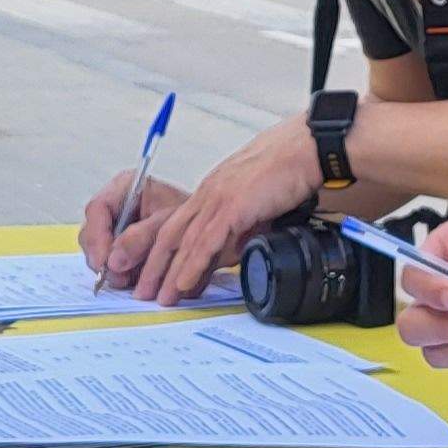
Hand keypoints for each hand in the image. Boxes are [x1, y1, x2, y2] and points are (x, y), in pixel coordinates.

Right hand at [79, 172, 193, 287]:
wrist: (207, 231)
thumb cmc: (193, 218)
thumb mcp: (169, 224)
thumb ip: (141, 238)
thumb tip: (112, 260)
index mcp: (126, 186)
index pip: (98, 209)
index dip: (97, 237)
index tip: (103, 262)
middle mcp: (115, 205)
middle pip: (91, 232)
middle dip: (102, 257)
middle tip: (119, 278)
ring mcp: (114, 227)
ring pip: (96, 250)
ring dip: (110, 268)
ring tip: (130, 280)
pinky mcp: (118, 246)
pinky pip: (107, 261)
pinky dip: (118, 273)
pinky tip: (133, 278)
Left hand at [127, 120, 324, 302]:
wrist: (304, 149)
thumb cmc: (285, 170)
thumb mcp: (254, 202)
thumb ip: (239, 227)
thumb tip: (234, 252)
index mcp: (211, 192)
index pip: (177, 227)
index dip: (162, 254)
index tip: (155, 277)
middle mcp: (208, 195)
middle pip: (170, 235)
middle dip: (154, 267)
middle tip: (143, 293)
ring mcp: (218, 199)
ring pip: (184, 241)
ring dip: (168, 273)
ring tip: (160, 298)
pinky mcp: (233, 206)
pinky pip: (206, 241)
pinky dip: (192, 265)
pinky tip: (182, 283)